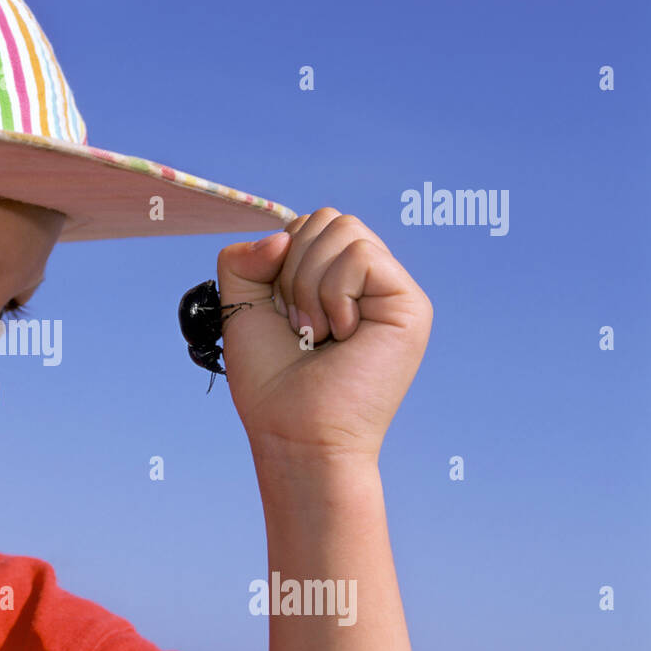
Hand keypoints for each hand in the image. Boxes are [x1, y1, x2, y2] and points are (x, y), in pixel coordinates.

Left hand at [215, 208, 432, 462]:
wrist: (294, 432)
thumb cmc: (271, 381)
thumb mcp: (240, 307)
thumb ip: (243, 259)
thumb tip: (281, 236)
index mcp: (334, 279)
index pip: (307, 225)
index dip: (279, 260)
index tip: (280, 315)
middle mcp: (367, 281)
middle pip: (326, 218)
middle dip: (293, 270)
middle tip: (299, 325)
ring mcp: (391, 291)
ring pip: (344, 230)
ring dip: (310, 284)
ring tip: (317, 333)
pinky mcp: (410, 305)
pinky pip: (361, 255)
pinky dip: (334, 293)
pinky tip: (340, 334)